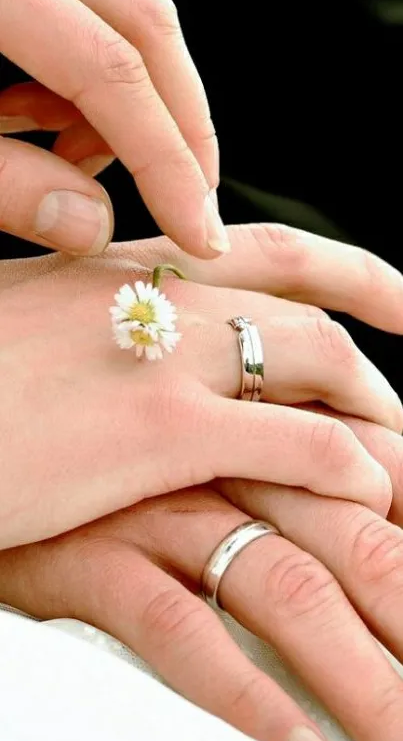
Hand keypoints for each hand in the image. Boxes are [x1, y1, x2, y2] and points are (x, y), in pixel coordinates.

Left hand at [0, 0, 223, 256]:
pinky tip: (50, 111)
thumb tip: (89, 229)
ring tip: (80, 160)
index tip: (198, 233)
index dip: (164, 160)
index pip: (111, 67)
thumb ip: (4, 184)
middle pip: (146, 19)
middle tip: (190, 208)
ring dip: (140, 93)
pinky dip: (105, 58)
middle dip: (181, 128)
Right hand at [0, 224, 401, 547]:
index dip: (344, 268)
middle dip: (374, 337)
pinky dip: (343, 463)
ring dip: (371, 407)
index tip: (393, 294)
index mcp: (122, 271)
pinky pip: (290, 442)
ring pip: (312, 360)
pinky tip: (364, 489)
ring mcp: (159, 359)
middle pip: (302, 303)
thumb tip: (151, 336)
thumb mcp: (34, 326)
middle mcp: (151, 298)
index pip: (262, 250)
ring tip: (395, 454)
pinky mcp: (154, 432)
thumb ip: (103, 322)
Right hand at [2, 416, 402, 740]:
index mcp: (262, 429)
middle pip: (356, 545)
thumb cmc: (115, 458)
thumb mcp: (208, 448)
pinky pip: (180, 629)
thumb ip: (284, 472)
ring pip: (289, 592)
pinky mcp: (99, 557)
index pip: (380, 475)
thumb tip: (367, 511)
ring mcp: (165, 512)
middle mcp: (226, 465)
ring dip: (362, 682)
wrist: (4, 431)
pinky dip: (244, 693)